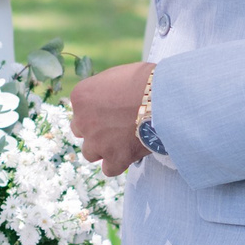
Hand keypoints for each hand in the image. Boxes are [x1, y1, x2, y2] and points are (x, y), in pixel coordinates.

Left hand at [69, 60, 150, 177]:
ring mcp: (97, 142)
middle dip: (95, 129)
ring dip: (103, 148)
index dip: (96, 111)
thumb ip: (104, 89)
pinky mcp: (115, 158)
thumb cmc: (146, 80)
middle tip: (115, 126)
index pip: (80, 109)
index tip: (111, 111)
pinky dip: (117, 164)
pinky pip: (109, 169)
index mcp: (81, 96)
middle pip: (81, 130)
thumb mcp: (116, 76)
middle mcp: (82, 120)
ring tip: (122, 141)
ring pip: (90, 152)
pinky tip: (128, 155)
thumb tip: (107, 96)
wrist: (164, 98)